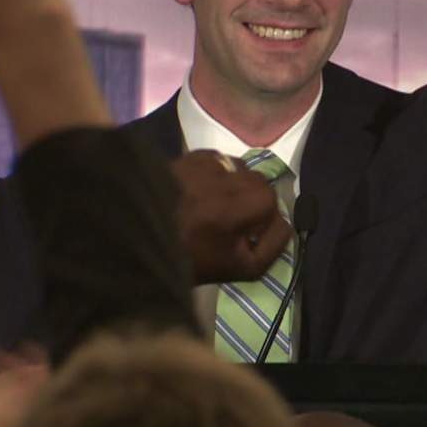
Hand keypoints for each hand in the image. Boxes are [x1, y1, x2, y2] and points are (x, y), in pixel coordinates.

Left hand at [171, 151, 293, 284]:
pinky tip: (199, 193)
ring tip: (214, 206)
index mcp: (232, 207)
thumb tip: (284, 223)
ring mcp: (198, 165)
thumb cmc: (194, 263)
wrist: (142, 247)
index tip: (247, 235)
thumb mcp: (244, 268)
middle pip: (255, 181)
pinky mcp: (183, 158)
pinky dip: (214, 174)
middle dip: (251, 200)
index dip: (264, 220)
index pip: (271, 200)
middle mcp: (217, 178)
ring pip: (237, 168)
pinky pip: (215, 160)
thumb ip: (274, 245)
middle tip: (231, 221)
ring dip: (234, 185)